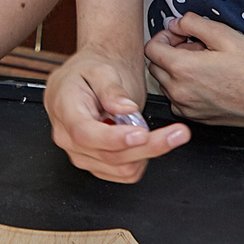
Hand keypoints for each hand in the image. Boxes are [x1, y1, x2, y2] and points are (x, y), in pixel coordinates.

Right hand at [45, 53, 186, 182]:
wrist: (87, 79)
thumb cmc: (90, 72)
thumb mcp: (101, 70)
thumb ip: (112, 89)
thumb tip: (126, 108)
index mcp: (64, 109)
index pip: (85, 133)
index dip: (114, 139)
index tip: (141, 133)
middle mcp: (67, 138)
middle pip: (109, 155)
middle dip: (149, 146)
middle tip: (179, 132)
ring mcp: (80, 155)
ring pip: (121, 168)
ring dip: (150, 153)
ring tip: (169, 133)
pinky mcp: (95, 165)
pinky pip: (124, 173)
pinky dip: (142, 159)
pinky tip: (148, 140)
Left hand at [143, 13, 243, 124]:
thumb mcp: (225, 35)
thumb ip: (193, 23)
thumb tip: (176, 23)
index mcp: (182, 69)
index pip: (151, 49)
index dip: (163, 36)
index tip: (178, 34)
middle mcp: (179, 91)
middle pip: (155, 66)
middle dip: (169, 53)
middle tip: (194, 47)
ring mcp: (187, 108)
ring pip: (166, 84)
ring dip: (176, 72)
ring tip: (204, 64)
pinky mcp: (197, 118)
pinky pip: (178, 101)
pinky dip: (184, 89)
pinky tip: (207, 81)